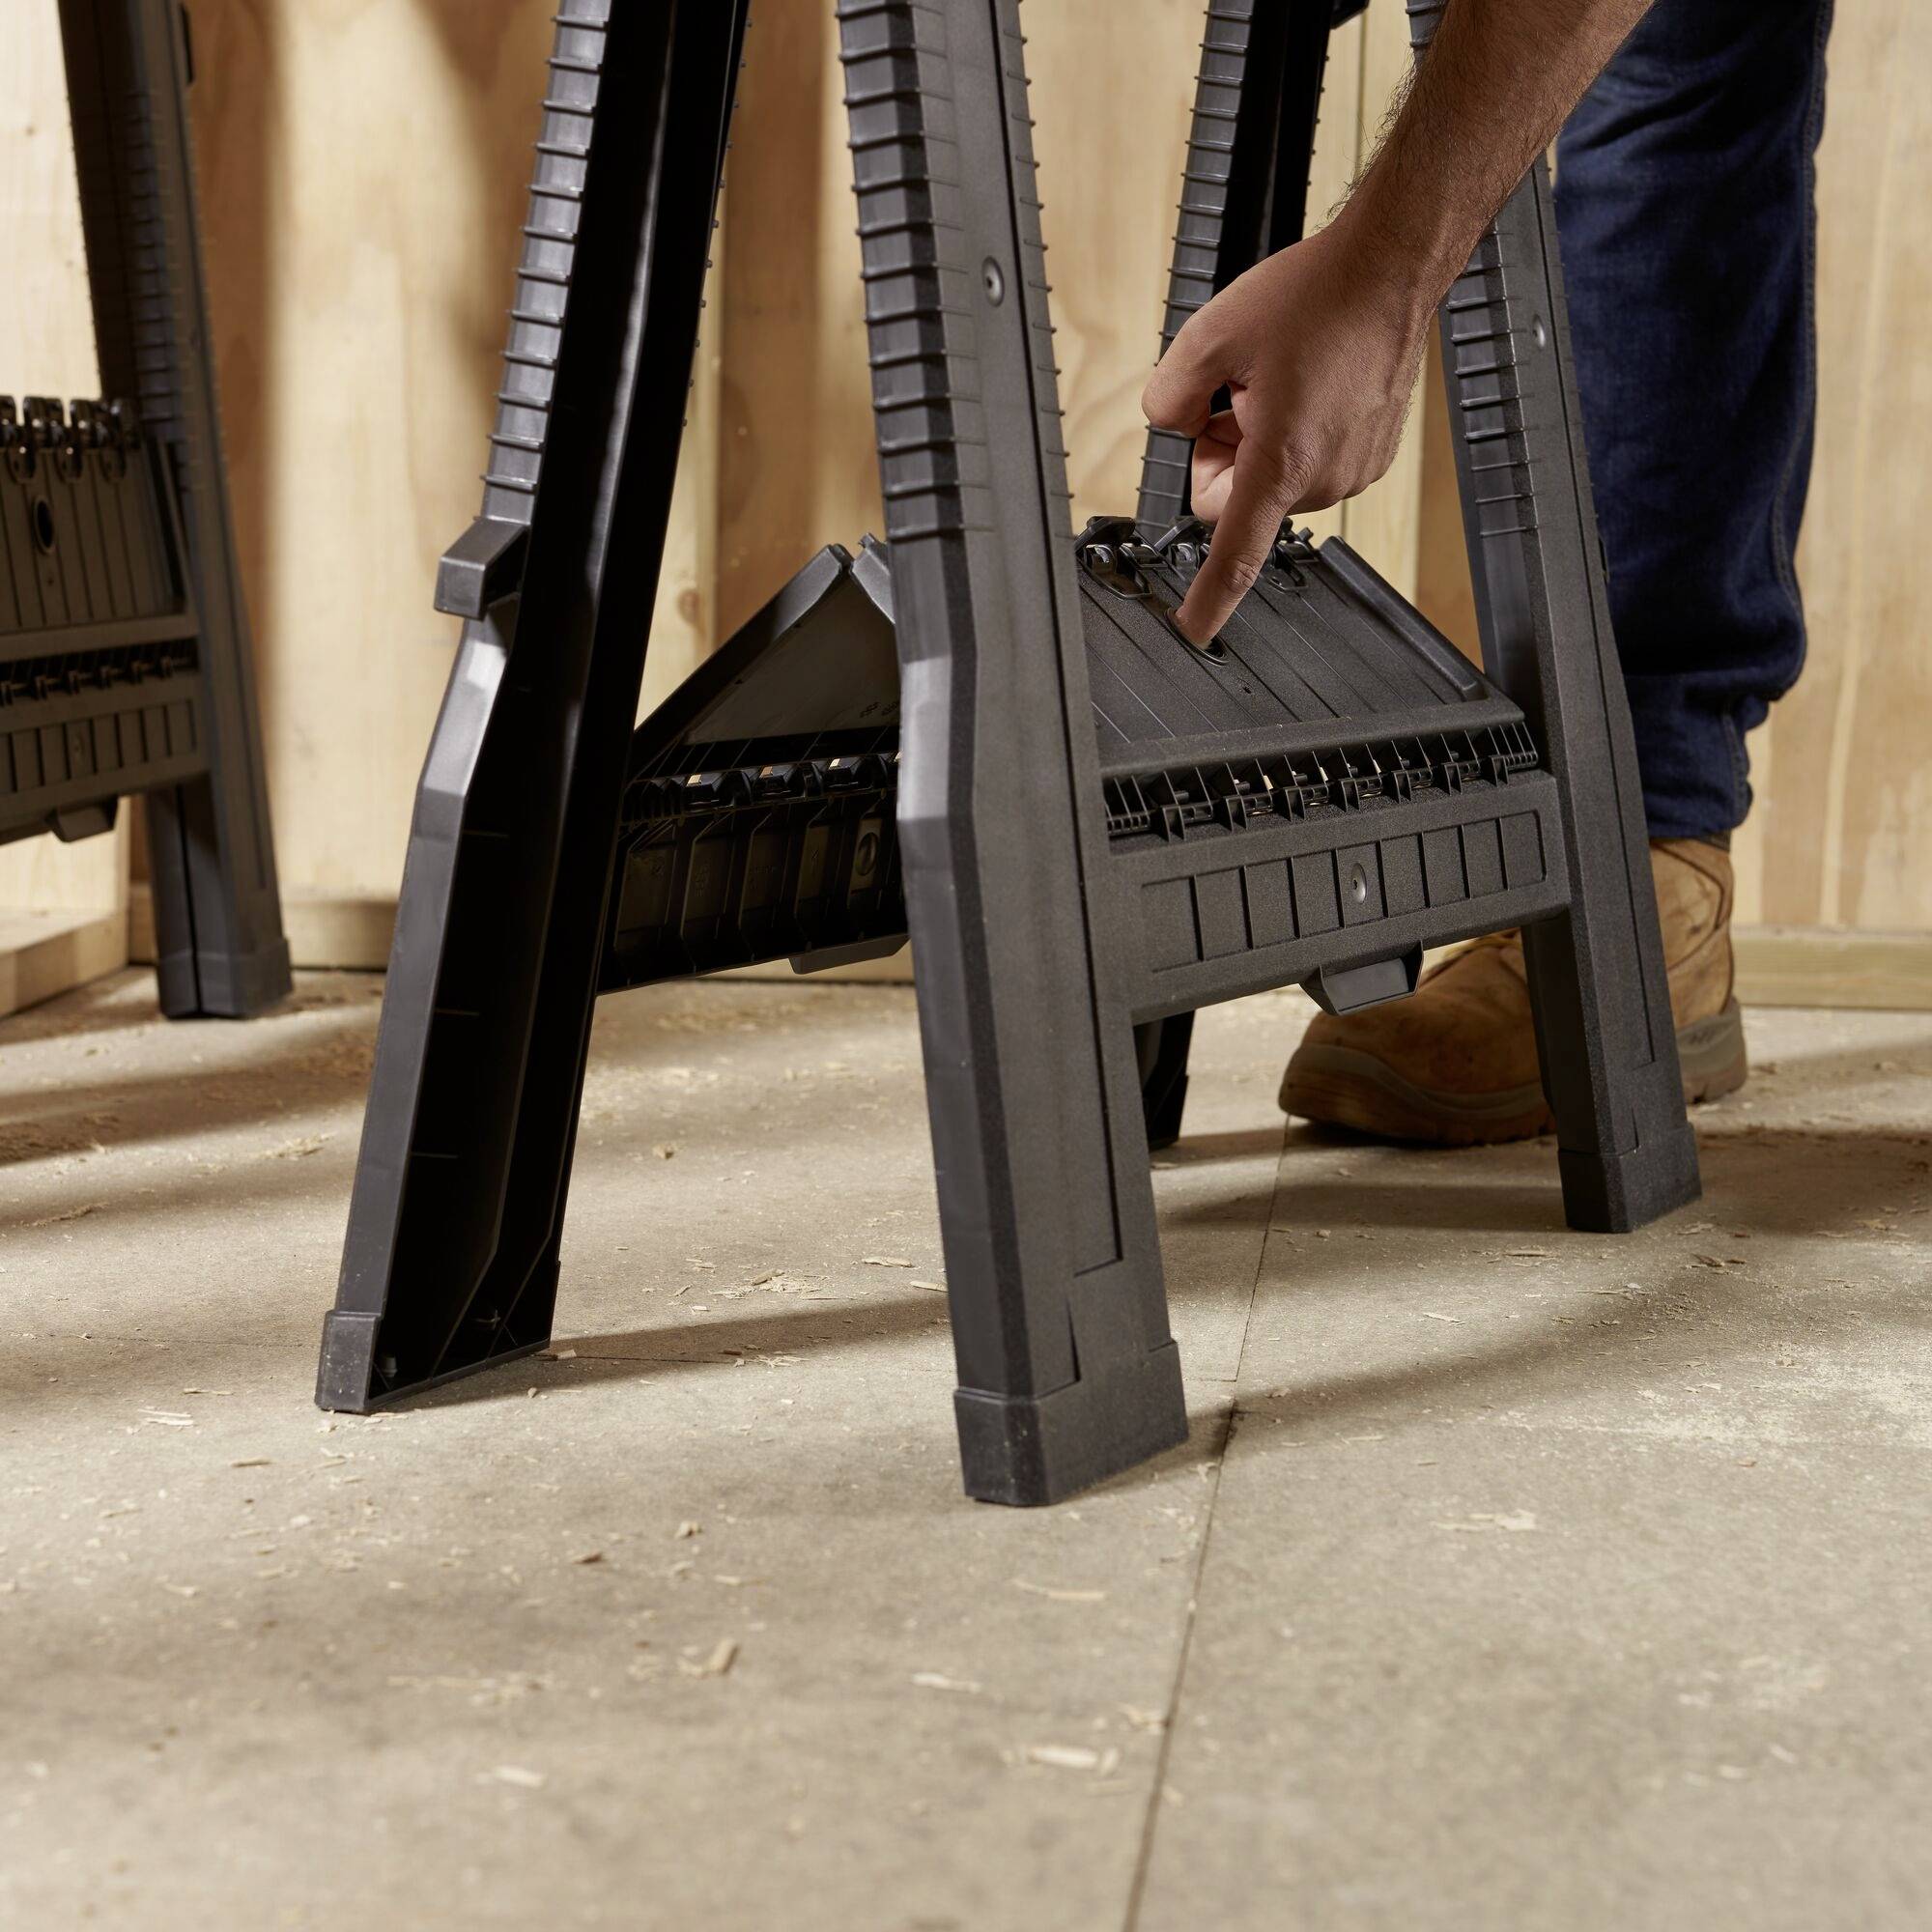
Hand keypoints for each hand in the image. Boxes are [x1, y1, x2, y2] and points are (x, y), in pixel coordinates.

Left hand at [1141, 213, 1434, 644]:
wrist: (1389, 268)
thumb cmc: (1315, 297)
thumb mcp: (1208, 336)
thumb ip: (1167, 397)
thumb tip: (1170, 426)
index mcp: (1281, 462)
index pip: (1235, 554)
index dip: (1207, 600)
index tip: (1190, 631)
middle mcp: (1323, 479)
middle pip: (1234, 502)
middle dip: (1221, 458)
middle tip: (1234, 396)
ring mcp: (1353, 471)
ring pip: (1271, 481)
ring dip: (1258, 440)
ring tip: (1278, 379)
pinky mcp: (1371, 457)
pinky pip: (1308, 464)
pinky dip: (1294, 432)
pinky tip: (1307, 382)